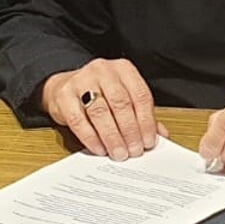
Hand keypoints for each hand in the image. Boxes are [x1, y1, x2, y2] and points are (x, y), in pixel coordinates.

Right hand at [40, 59, 164, 160]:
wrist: (64, 87)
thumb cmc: (100, 94)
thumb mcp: (123, 97)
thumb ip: (141, 113)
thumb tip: (160, 135)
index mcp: (123, 69)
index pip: (140, 95)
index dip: (146, 121)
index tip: (149, 141)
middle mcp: (103, 71)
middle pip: (121, 103)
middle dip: (130, 131)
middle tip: (134, 151)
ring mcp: (81, 81)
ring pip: (100, 112)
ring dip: (112, 137)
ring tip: (119, 153)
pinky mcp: (64, 96)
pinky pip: (78, 120)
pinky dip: (90, 138)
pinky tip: (99, 149)